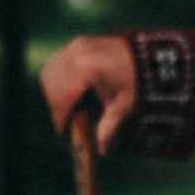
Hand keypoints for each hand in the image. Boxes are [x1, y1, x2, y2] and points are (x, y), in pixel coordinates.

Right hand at [40, 35, 137, 153]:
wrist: (146, 53)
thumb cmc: (136, 79)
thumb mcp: (123, 104)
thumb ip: (108, 127)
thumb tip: (100, 150)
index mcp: (88, 69)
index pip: (64, 96)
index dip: (59, 115)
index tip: (60, 130)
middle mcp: (77, 54)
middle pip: (52, 86)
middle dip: (55, 106)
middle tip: (64, 121)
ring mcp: (75, 46)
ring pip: (49, 75)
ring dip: (53, 93)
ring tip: (67, 107)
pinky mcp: (76, 43)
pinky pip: (56, 64)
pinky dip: (57, 80)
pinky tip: (68, 92)